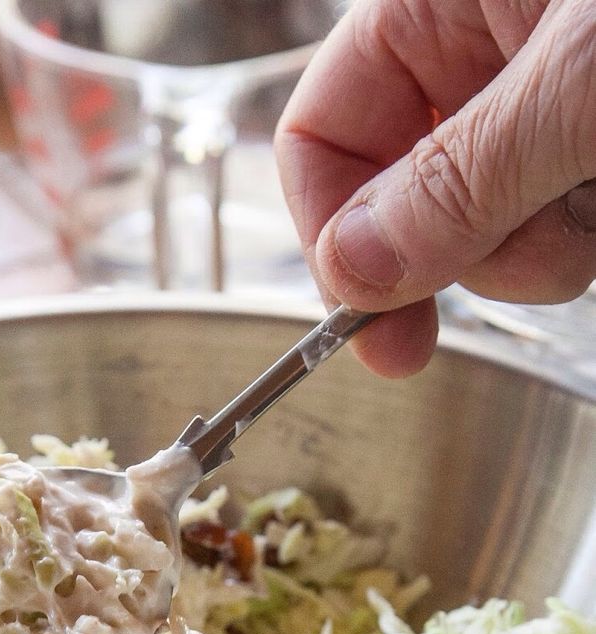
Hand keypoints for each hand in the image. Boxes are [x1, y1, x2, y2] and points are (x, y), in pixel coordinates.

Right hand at [275, 0, 595, 375]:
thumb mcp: (573, 81)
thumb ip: (460, 179)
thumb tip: (351, 271)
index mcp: (436, 7)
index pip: (322, 129)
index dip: (326, 228)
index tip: (355, 314)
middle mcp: (477, 61)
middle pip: (398, 200)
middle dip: (443, 258)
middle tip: (423, 341)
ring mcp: (537, 114)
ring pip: (485, 235)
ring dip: (534, 251)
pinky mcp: (583, 156)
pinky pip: (552, 236)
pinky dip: (582, 234)